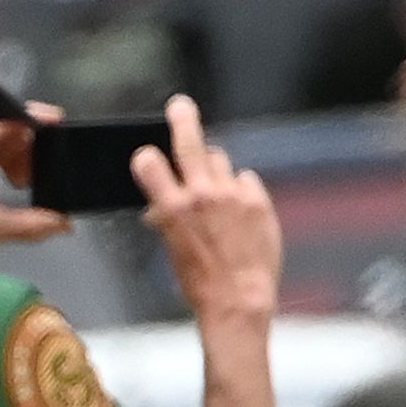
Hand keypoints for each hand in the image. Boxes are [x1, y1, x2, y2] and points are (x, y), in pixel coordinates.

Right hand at [141, 95, 280, 330]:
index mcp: (173, 208)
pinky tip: (237, 213)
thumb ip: (169, 216)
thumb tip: (164, 204)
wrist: (238, 299)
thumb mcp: (172, 248)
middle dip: (182, 120)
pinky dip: (239, 190)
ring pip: (220, 161)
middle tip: (180, 107)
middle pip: (190, 143)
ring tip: (214, 192)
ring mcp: (234, 195)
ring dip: (213, 169)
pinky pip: (245, 181)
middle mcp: (203, 195)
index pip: (150, 162)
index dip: (147, 156)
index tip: (147, 154)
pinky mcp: (259, 201)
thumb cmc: (200, 281)